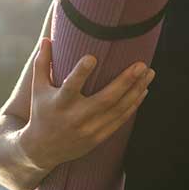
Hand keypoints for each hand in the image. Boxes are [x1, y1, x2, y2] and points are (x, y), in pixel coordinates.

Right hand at [18, 37, 154, 170]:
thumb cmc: (41, 112)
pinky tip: (144, 90)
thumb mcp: (38, 88)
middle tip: (141, 64)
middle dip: (125, 81)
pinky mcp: (98, 137)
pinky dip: (134, 105)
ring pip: (118, 109)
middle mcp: (75, 117)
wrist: (41, 151)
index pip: (70, 86)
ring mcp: (89, 129)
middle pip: (105, 99)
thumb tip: (47, 38)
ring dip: (136, 90)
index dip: (81, 73)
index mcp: (59, 103)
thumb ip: (42, 63)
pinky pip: (121, 120)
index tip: (92, 57)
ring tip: (149, 72)